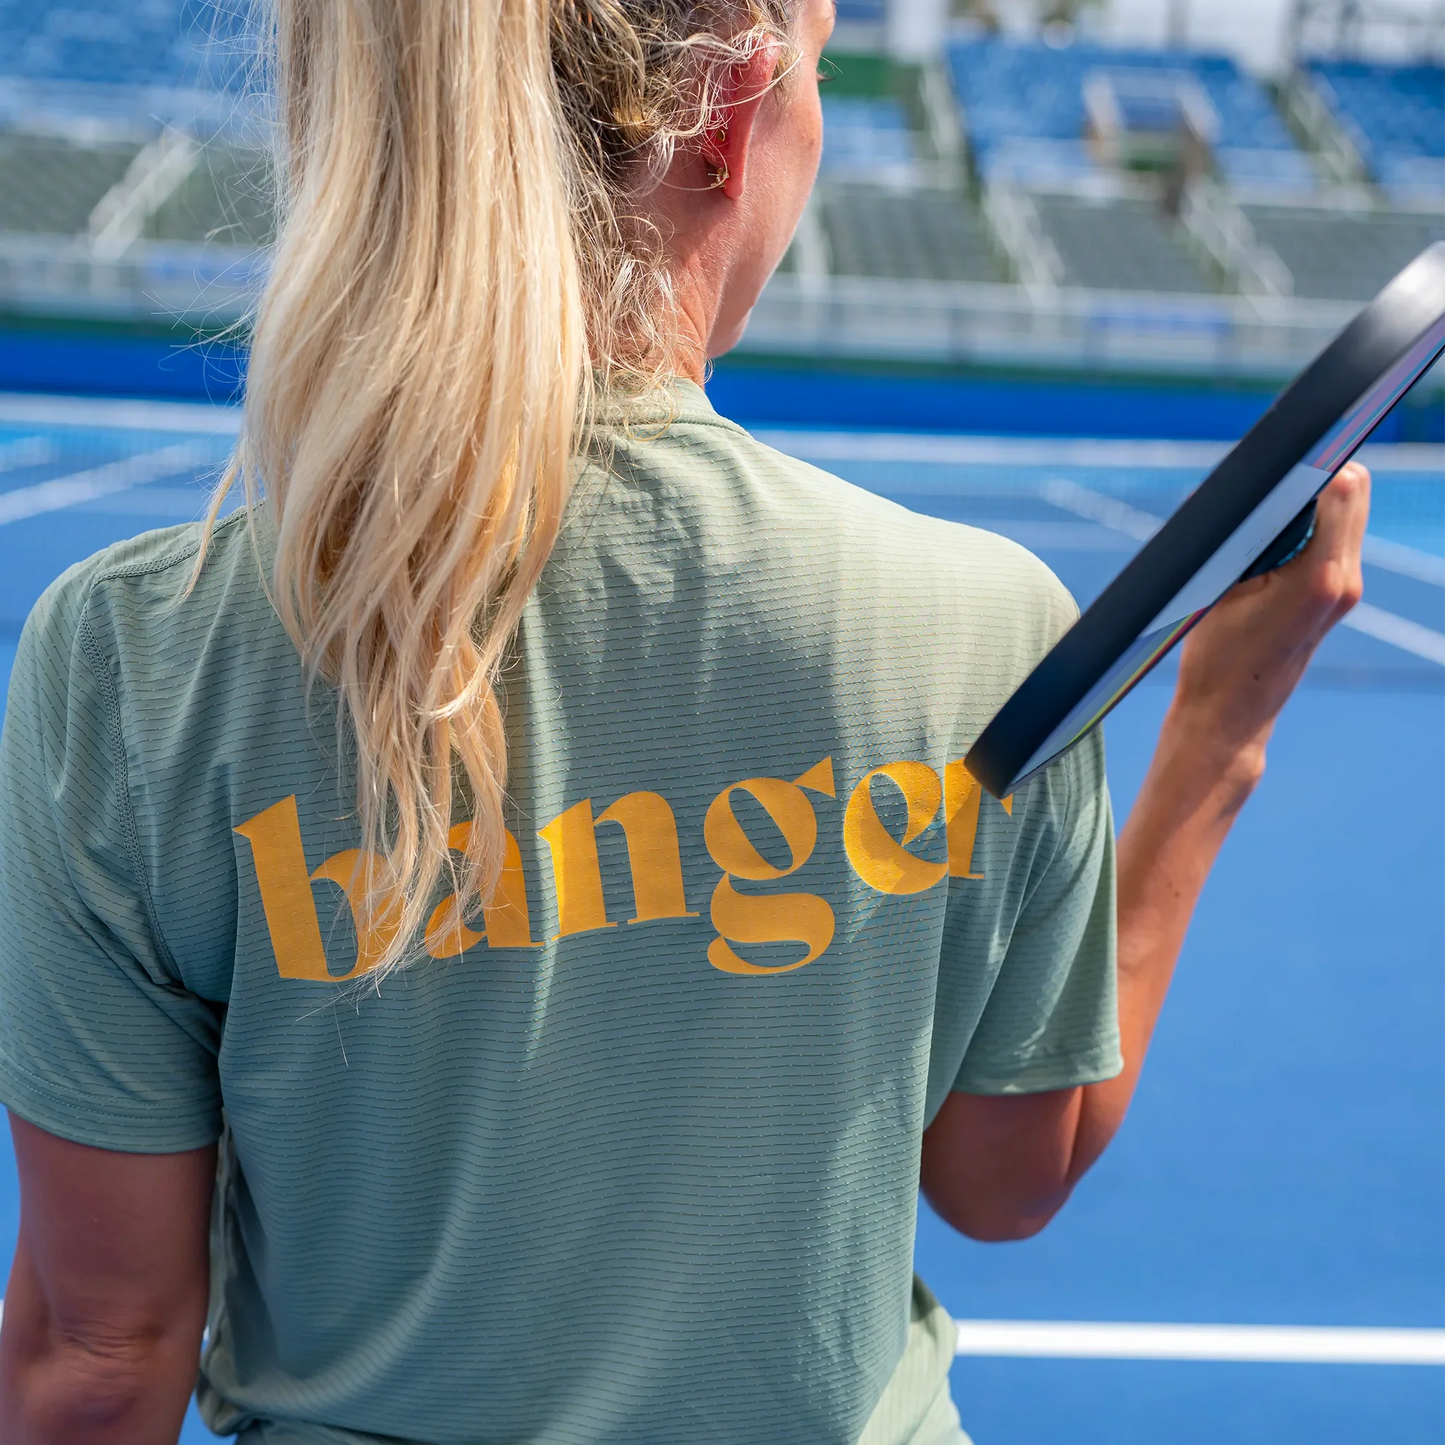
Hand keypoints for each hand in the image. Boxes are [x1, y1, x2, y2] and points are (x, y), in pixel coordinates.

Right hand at [1172, 461, 1369, 762]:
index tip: (1283, 456)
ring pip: (1350, 510)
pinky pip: (1337, 537)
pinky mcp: (1337, 596)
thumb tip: (1255, 484)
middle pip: (1355, 490)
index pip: (1342, 486)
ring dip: (1315, 498)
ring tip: (1268, 514)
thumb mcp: (1220, 584)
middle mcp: (1344, 580)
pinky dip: (1313, 523)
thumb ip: (1249, 532)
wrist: (1229, 713)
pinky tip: (1275, 538)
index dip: (1312, 462)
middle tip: (1269, 482)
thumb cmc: (1216, 657)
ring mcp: (1346, 590)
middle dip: (1316, 474)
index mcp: (1318, 575)